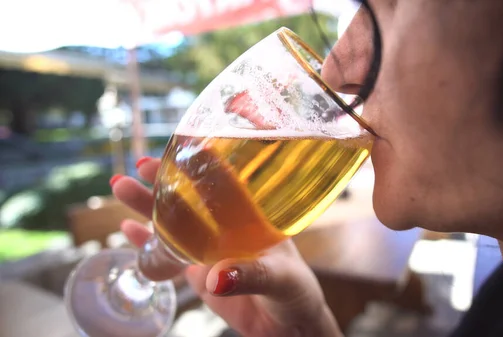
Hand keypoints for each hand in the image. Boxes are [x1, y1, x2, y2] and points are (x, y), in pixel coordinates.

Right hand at [111, 158, 342, 336]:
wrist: (288, 325)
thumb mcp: (280, 278)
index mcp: (252, 217)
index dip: (202, 164)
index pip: (225, 183)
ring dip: (147, 205)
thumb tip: (216, 278)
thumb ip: (250, 275)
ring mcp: (211, 247)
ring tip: (120, 187)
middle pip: (191, 197)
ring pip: (174, 221)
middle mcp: (228, 226)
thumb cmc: (295, 292)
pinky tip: (127, 228)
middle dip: (164, 180)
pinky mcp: (199, 271)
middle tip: (137, 167)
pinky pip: (168, 253)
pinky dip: (147, 242)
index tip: (179, 148)